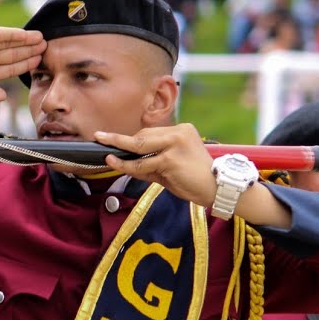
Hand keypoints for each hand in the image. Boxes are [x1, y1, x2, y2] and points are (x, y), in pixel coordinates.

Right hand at [0, 23, 44, 110]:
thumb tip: (4, 96)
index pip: (8, 69)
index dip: (24, 65)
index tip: (39, 62)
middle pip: (10, 55)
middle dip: (28, 51)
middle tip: (48, 48)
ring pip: (6, 43)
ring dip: (24, 41)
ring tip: (41, 40)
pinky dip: (12, 34)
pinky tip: (26, 35)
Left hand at [94, 125, 218, 206]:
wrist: (218, 189)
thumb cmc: (194, 180)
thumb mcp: (171, 166)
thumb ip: (151, 161)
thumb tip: (123, 161)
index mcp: (182, 130)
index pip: (149, 134)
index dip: (130, 139)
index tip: (110, 137)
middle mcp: (179, 132)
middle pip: (142, 136)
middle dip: (120, 141)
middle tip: (100, 138)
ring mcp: (175, 144)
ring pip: (139, 147)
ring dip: (120, 153)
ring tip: (105, 154)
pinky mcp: (171, 158)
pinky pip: (143, 163)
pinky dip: (128, 166)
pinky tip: (116, 164)